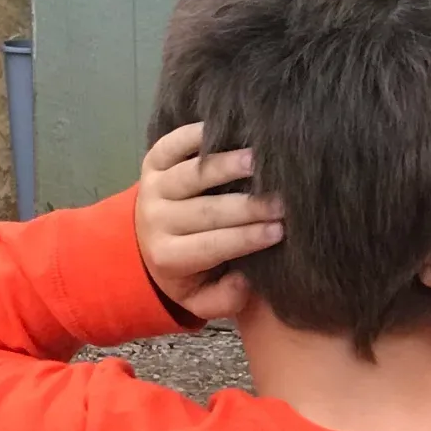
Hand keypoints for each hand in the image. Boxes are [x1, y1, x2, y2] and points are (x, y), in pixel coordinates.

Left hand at [135, 124, 284, 321]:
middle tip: (281, 199)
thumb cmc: (189, 268)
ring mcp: (152, 188)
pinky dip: (197, 135)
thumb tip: (245, 281)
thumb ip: (224, 301)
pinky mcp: (152, 162)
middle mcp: (156, 221)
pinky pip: (171, 145)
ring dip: (224, 166)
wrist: (148, 237)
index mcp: (169, 257)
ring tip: (256, 159)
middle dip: (246, 206)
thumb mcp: (201, 299)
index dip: (246, 239)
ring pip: (190, 175)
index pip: (212, 247)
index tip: (281, 230)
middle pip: (204, 212)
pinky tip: (227, 130)